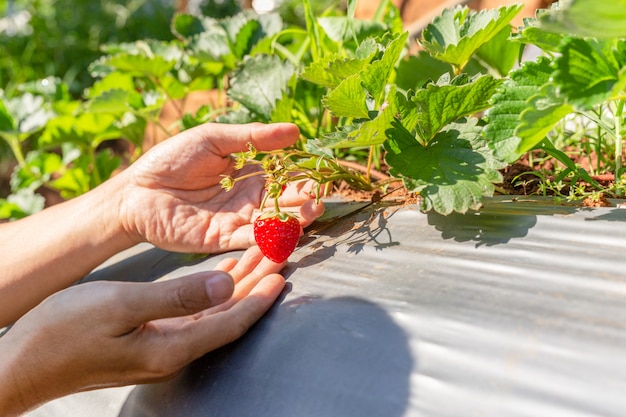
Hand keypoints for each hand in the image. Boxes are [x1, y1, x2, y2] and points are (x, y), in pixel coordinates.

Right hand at [0, 247, 285, 415]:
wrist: (24, 362)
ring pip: (212, 314)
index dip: (260, 299)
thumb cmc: (63, 331)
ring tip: (257, 258)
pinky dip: (210, 293)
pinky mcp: (148, 341)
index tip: (283, 273)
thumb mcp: (120, 305)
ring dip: (236, 286)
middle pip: (227, 317)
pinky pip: (192, 315)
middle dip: (255, 285)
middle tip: (276, 254)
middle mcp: (173, 352)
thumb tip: (226, 287)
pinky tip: (219, 276)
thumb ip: (176, 296)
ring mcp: (160, 348)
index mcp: (171, 347)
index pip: (231, 323)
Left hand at [116, 122, 323, 253]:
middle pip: (284, 203)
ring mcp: (236, 222)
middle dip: (305, 202)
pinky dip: (268, 239)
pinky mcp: (220, 241)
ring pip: (273, 224)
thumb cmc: (171, 159)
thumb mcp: (213, 139)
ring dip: (294, 221)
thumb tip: (295, 132)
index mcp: (249, 175)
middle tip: (320, 199)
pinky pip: (249, 241)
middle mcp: (248, 201)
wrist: (134, 190)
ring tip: (311, 213)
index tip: (321, 176)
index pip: (284, 177)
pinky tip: (286, 233)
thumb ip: (252, 138)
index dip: (303, 177)